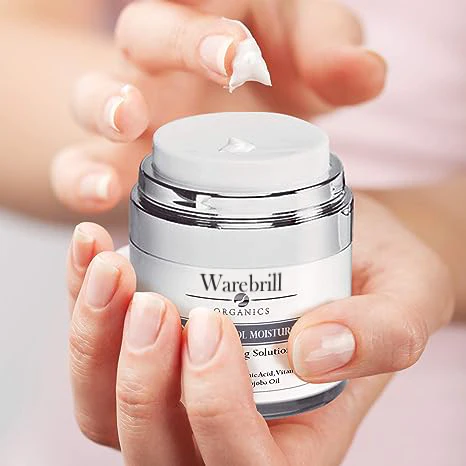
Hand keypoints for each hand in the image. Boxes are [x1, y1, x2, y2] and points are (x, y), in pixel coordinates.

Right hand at [52, 0, 385, 213]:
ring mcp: (133, 108)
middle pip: (141, 37)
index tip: (242, 57)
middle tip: (198, 76)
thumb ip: (331, 53)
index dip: (208, 30)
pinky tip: (99, 196)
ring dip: (103, 107)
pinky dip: (79, 179)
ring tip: (127, 127)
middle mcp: (162, 59)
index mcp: (207, 17)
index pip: (195, 5)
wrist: (239, 107)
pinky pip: (77, 163)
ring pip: (92, 96)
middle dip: (165, 53)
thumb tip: (367, 73)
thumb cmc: (275, 66)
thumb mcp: (309, 51)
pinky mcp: (116, 157)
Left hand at [66, 194, 452, 464]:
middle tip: (153, 302)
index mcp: (294, 435)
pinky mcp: (153, 345)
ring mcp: (179, 390)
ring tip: (112, 272)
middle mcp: (225, 425)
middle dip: (140, 381)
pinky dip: (81, 301)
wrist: (346, 243)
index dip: (214, 410)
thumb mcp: (405, 296)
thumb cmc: (380, 275)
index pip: (240, 465)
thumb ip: (381, 332)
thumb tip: (316, 351)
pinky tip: (92, 249)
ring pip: (105, 412)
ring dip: (93, 345)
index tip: (213, 324)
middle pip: (153, 448)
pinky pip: (95, 347)